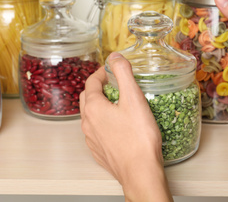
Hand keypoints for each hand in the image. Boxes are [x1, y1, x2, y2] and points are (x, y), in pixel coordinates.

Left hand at [80, 52, 172, 201]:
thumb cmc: (139, 137)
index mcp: (93, 108)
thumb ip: (123, 73)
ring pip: (91, 116)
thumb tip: (115, 56)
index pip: (91, 82)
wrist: (140, 172)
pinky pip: (97, 132)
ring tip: (117, 104)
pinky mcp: (99, 152)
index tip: (111, 69)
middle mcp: (87, 123)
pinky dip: (104, 123)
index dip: (101, 72)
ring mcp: (91, 139)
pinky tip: (117, 126)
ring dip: (100, 106)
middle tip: (113, 84)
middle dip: (98, 88)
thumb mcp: (134, 98)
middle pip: (87, 98)